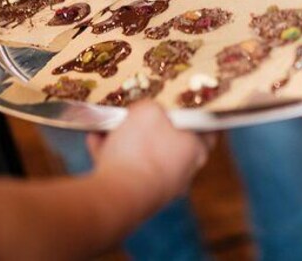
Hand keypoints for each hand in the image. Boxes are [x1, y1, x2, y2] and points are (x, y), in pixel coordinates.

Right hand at [87, 100, 212, 211]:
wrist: (117, 196)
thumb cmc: (141, 149)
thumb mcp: (148, 110)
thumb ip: (152, 107)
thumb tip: (148, 110)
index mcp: (196, 149)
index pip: (206, 129)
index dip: (196, 113)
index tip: (186, 103)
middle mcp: (183, 171)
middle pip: (169, 141)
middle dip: (148, 125)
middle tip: (134, 112)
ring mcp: (160, 187)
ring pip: (142, 155)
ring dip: (123, 139)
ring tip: (105, 125)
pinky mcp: (137, 198)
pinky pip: (125, 170)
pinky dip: (110, 155)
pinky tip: (95, 140)